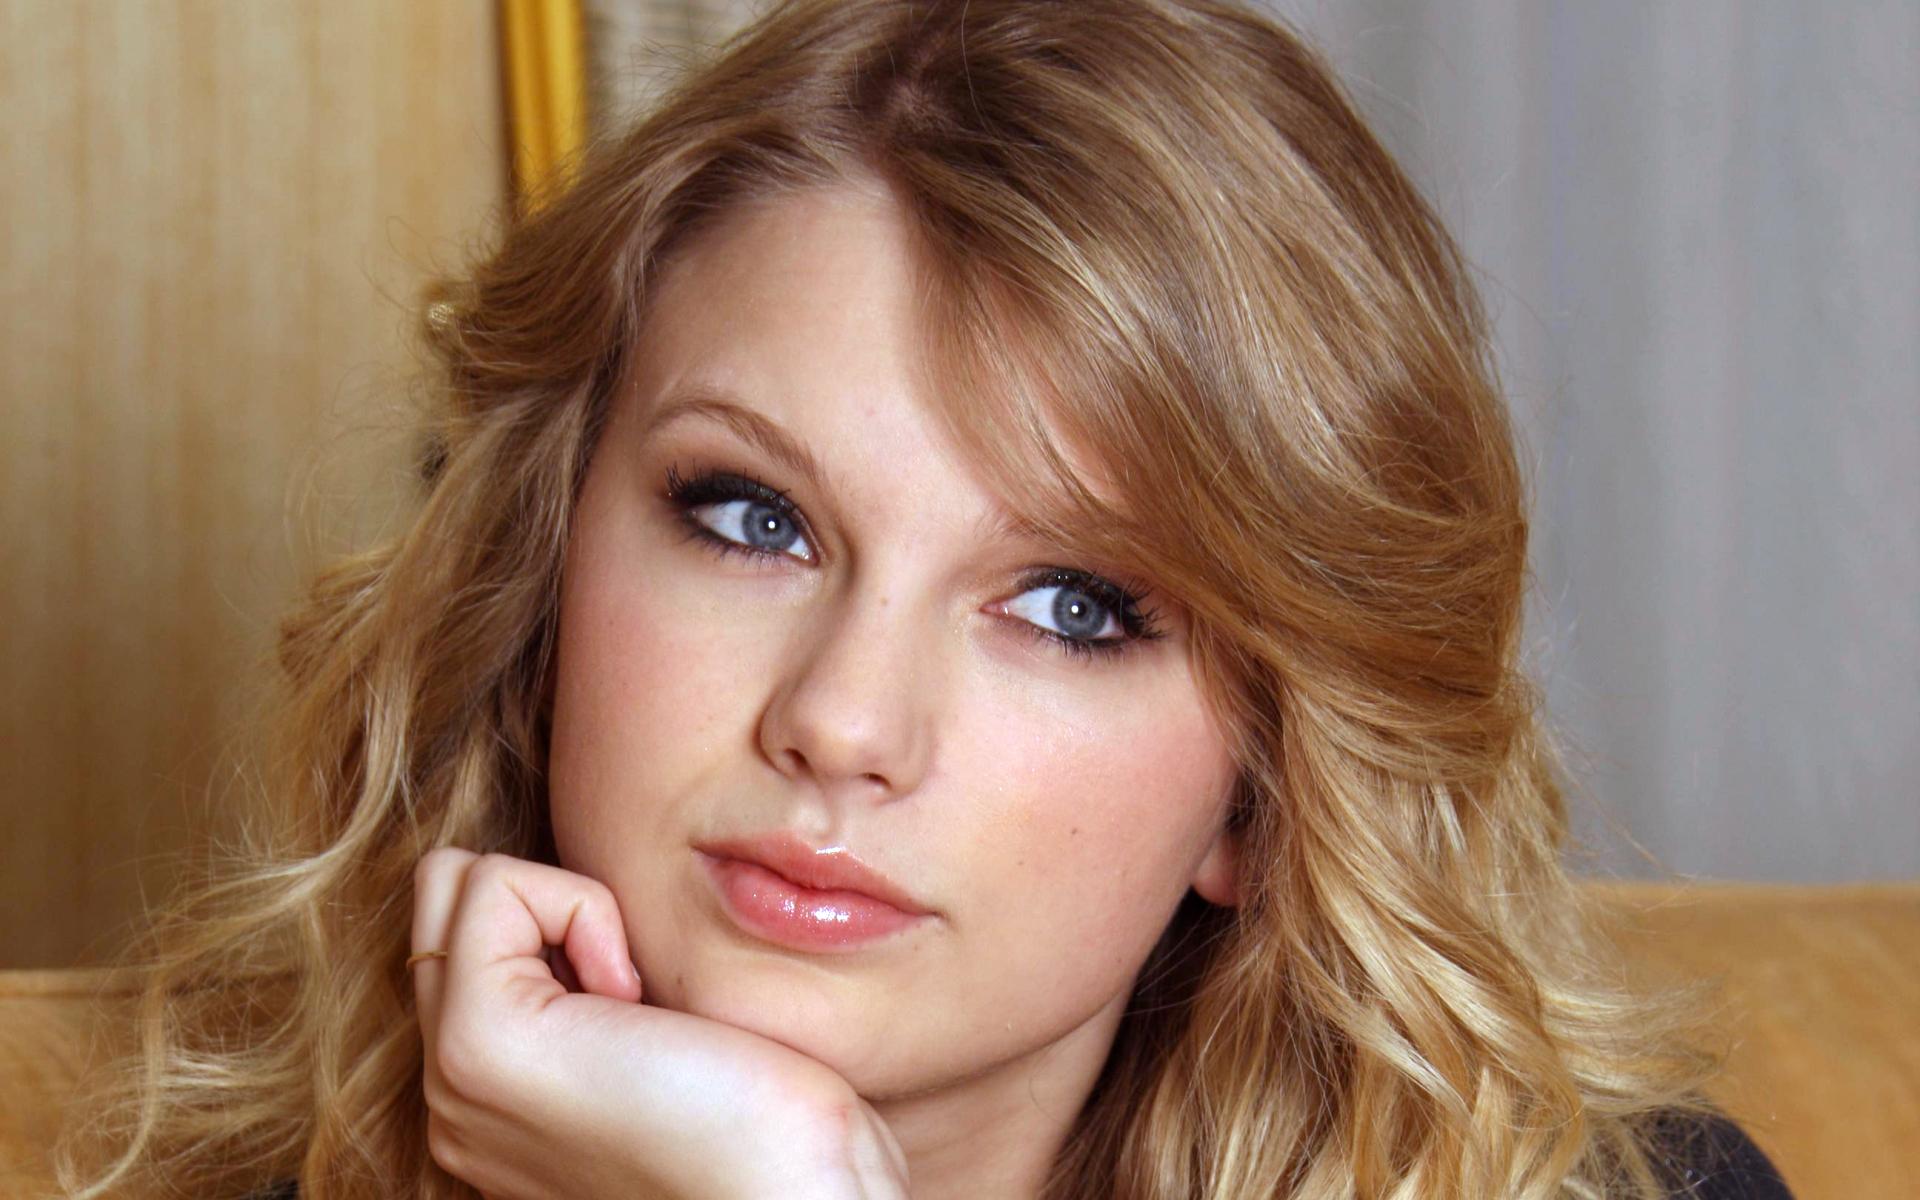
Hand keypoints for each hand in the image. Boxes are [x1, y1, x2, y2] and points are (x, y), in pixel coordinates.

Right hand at [411, 849, 909, 1199]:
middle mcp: (452, 1090)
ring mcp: (454, 1072)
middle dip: (542, 900)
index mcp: (491, 1094)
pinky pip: (494, 884)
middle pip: (439, 899)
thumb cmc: (767, 1115)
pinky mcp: (482, 1040)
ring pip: (453, 880)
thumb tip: (592, 923)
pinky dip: (582, 905)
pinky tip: (631, 996)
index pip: (466, 932)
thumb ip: (596, 986)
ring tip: (631, 999)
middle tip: (629, 986)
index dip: (563, 920)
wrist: (794, 1193)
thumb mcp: (663, 1034)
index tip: (642, 1002)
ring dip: (564, 905)